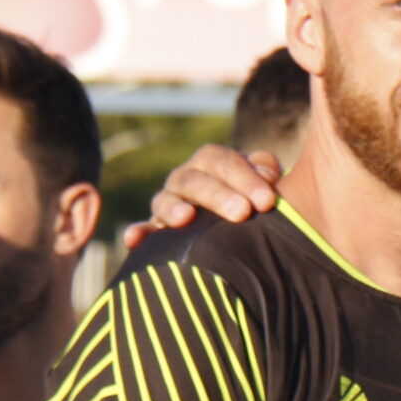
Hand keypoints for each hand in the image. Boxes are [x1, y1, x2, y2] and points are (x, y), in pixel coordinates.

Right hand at [123, 146, 284, 252]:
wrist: (240, 222)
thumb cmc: (256, 200)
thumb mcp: (264, 182)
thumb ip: (266, 172)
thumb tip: (268, 175)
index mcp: (212, 163)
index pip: (223, 161)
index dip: (245, 178)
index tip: (267, 201)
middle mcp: (186, 179)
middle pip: (195, 180)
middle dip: (218, 196)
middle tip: (242, 212)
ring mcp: (169, 203)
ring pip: (165, 201)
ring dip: (173, 208)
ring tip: (186, 218)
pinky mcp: (157, 230)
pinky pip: (145, 230)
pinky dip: (138, 233)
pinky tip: (133, 239)